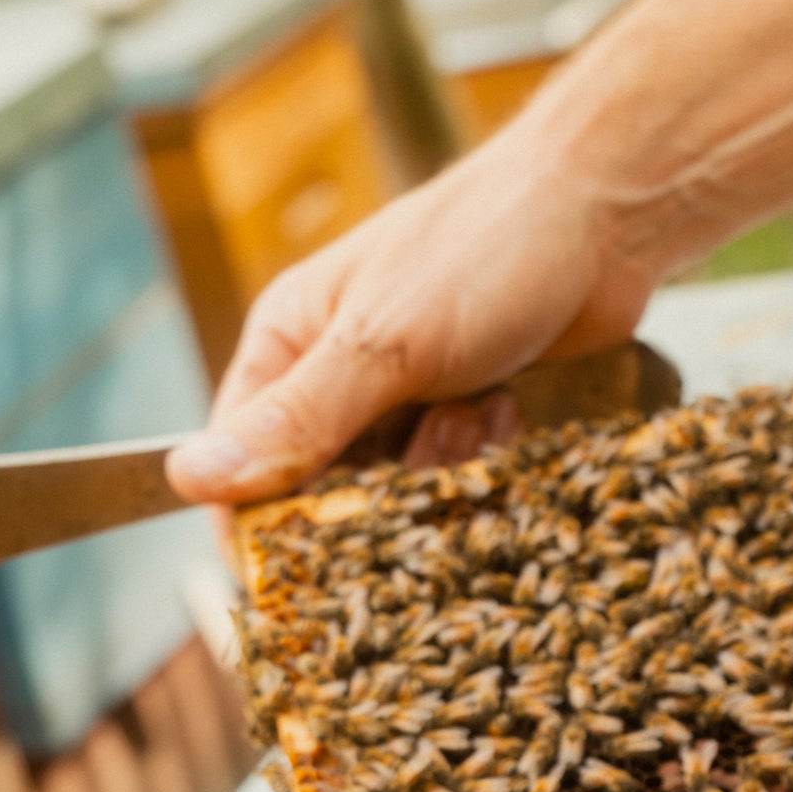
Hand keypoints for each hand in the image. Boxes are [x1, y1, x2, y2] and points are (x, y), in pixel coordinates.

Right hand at [166, 117, 654, 502]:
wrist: (605, 218)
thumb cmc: (483, 252)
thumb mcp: (382, 345)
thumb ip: (295, 419)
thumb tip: (187, 477)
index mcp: (288, 344)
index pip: (238, 463)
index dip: (257, 522)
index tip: (295, 572)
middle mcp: (337, 373)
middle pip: (322, 489)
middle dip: (374, 494)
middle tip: (427, 445)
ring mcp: (406, 394)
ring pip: (398, 490)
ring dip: (441, 470)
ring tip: (474, 409)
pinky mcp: (468, 410)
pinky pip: (458, 476)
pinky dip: (485, 456)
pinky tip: (510, 406)